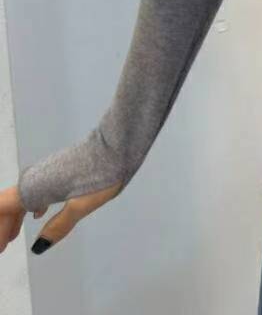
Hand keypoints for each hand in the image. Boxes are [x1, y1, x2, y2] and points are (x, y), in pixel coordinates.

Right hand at [0, 180, 123, 255]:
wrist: (119, 143)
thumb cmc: (102, 174)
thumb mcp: (81, 205)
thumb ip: (59, 225)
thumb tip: (38, 247)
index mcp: (37, 187)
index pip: (3, 208)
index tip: (1, 249)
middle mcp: (37, 177)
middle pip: (9, 202)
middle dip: (3, 224)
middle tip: (3, 248)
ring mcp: (48, 171)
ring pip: (23, 195)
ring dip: (15, 216)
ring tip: (14, 236)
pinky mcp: (60, 168)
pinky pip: (36, 189)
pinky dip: (31, 205)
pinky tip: (37, 214)